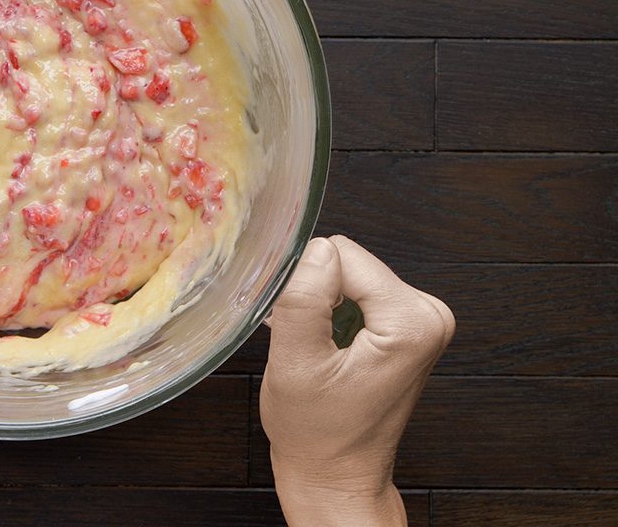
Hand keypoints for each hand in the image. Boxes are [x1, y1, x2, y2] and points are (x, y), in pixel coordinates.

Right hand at [260, 236, 454, 525]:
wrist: (336, 474)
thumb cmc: (318, 434)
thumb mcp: (295, 365)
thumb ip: (304, 300)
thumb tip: (312, 249)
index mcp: (412, 322)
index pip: (341, 255)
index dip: (306, 287)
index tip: (299, 329)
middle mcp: (428, 315)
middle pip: (348, 262)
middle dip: (316, 295)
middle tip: (305, 344)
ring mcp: (421, 319)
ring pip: (348, 274)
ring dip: (321, 305)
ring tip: (314, 349)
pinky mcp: (406, 325)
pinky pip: (356, 290)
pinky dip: (331, 313)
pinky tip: (324, 347)